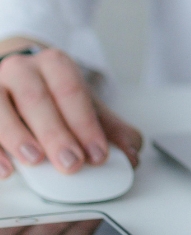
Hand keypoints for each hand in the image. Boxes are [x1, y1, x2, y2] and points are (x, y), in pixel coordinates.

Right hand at [0, 46, 141, 178]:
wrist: (16, 76)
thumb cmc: (51, 94)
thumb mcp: (82, 104)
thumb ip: (108, 128)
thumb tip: (132, 153)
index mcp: (54, 63)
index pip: (72, 92)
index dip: (85, 124)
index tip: (97, 153)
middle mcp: (21, 69)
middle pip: (37, 101)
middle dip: (56, 134)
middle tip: (72, 163)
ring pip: (0, 110)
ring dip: (18, 137)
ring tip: (35, 161)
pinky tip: (5, 170)